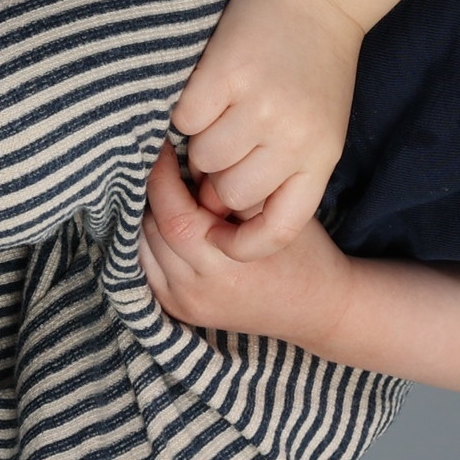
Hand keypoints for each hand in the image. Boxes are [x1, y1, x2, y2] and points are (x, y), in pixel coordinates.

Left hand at [142, 141, 357, 345]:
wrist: (316, 308)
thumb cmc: (305, 253)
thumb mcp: (278, 213)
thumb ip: (233, 191)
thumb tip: (191, 161)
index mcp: (226, 268)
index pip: (175, 217)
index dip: (164, 178)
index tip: (167, 148)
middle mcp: (198, 291)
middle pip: (153, 230)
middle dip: (155, 193)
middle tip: (169, 165)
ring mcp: (184, 305)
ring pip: (143, 247)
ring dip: (151, 215)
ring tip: (171, 191)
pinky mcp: (178, 311)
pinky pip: (147, 266)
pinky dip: (152, 239)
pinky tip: (170, 219)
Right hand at [166, 0, 362, 257]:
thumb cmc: (316, 64)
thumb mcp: (320, 127)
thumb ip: (283, 170)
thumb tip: (220, 208)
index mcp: (320, 158)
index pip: (279, 229)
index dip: (243, 245)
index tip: (220, 236)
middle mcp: (292, 138)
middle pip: (228, 194)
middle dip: (217, 176)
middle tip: (226, 139)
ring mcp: (260, 106)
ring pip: (203, 157)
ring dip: (202, 137)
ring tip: (223, 106)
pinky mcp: (226, 73)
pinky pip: (185, 117)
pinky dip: (188, 105)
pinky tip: (210, 83)